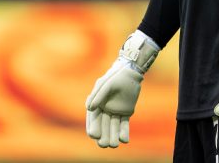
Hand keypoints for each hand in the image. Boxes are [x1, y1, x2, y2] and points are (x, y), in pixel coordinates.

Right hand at [85, 31, 158, 147]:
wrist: (129, 72)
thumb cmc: (114, 77)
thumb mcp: (105, 84)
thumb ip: (98, 95)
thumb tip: (89, 108)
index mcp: (97, 103)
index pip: (93, 118)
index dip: (93, 127)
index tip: (93, 136)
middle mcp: (105, 109)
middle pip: (103, 124)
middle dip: (103, 134)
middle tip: (103, 144)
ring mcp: (116, 111)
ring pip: (113, 126)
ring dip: (113, 135)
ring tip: (114, 145)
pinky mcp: (126, 112)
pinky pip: (124, 123)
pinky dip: (124, 131)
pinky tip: (124, 140)